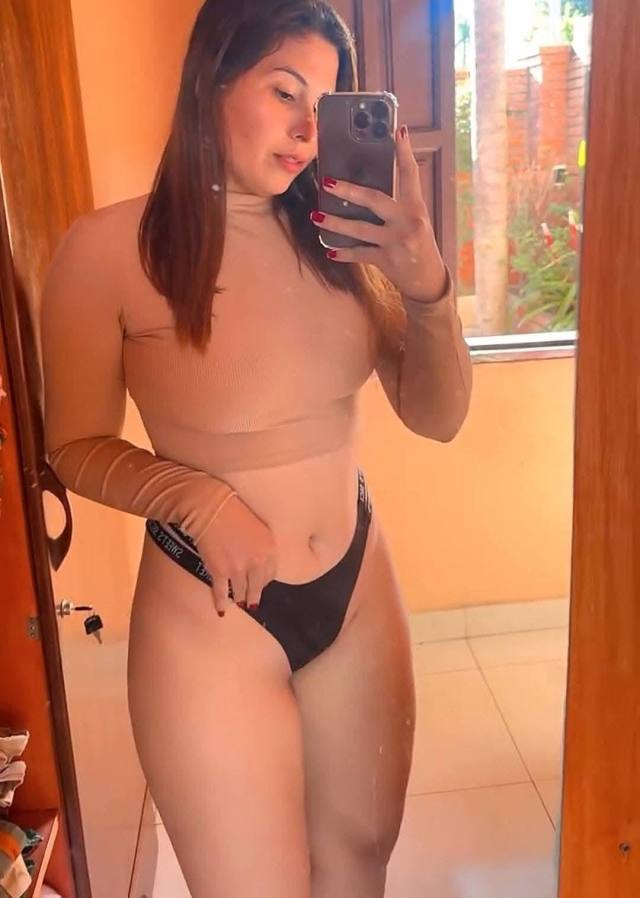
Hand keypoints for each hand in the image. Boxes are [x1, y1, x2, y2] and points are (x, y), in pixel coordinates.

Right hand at [196, 496, 277, 616]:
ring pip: (241, 592)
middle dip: (254, 595)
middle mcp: (257, 562)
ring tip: (239, 602)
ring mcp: (238, 569)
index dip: (264, 581)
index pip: (270, 574)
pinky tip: (221, 609)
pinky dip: (221, 602)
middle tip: (251, 602)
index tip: (259, 584)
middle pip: (257, 587)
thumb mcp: (258, 527)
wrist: (211, 508)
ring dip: (240, 598)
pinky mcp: (220, 571)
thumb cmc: (234, 512)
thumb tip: (258, 564)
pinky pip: (222, 592)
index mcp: (269, 549)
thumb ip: (262, 547)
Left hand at [312, 125, 448, 302]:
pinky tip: (330, 251)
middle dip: (349, 190)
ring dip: (335, 223)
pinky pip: (360, 254)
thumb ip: (399, 203)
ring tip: (316, 215)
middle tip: (327, 181)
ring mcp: (396, 242)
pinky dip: (344, 253)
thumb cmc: (419, 244)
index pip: (410, 174)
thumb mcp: (415, 219)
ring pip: (360, 229)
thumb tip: (367, 187)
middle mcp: (407, 222)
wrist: (427, 279)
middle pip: (375, 200)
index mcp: (416, 207)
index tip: (398, 131)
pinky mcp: (386, 260)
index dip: (404, 152)